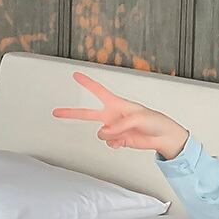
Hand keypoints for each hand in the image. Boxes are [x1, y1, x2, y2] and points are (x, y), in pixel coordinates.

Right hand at [52, 71, 187, 157]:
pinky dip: (114, 144)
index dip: (87, 83)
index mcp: (117, 104)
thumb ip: (120, 125)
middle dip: (71, 113)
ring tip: (122, 134)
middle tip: (55, 112)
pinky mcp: (119, 140)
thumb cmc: (154, 121)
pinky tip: (122, 142)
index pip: (98, 91)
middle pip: (87, 114)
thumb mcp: (138, 118)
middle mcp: (113, 116)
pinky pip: (109, 143)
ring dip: (109, 135)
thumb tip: (105, 133)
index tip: (75, 75)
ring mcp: (115, 129)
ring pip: (101, 134)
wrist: (163, 137)